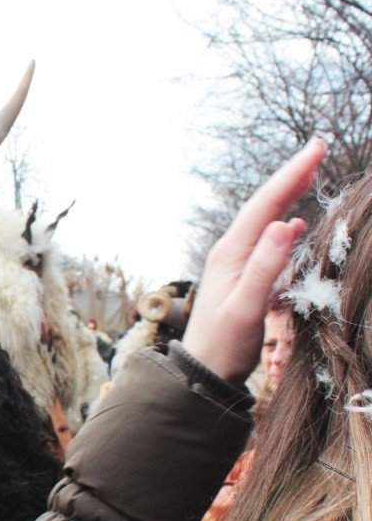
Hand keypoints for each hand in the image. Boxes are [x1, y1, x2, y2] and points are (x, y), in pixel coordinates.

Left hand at [182, 138, 324, 383]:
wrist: (203, 372)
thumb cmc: (224, 345)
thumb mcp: (247, 308)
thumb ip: (265, 268)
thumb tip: (283, 223)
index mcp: (230, 253)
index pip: (264, 205)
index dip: (291, 175)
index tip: (315, 148)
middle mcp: (231, 252)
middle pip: (264, 206)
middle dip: (290, 177)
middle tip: (317, 148)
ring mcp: (236, 265)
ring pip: (265, 221)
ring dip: (287, 196)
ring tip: (308, 173)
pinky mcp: (243, 279)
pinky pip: (266, 243)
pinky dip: (283, 226)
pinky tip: (293, 224)